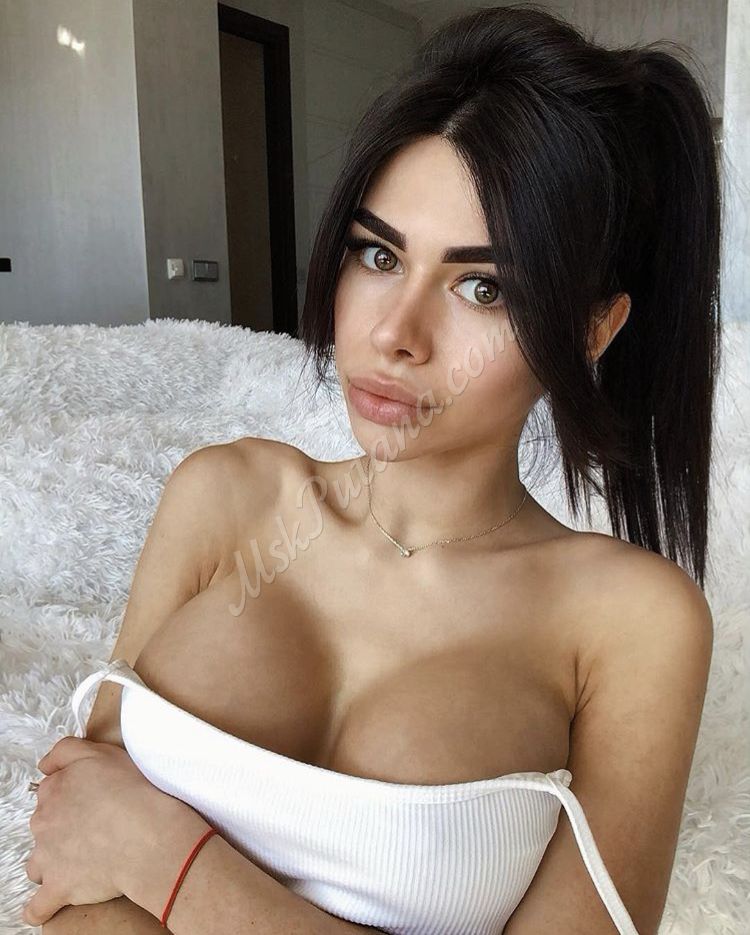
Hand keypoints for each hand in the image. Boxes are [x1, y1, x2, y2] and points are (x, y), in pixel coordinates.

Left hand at [23, 736, 176, 926]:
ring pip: (39, 863)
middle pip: (44, 826)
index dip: (70, 794)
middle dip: (62, 828)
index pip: (49, 791)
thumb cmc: (133, 792)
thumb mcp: (102, 753)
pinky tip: (50, 903)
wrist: (147, 835)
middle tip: (94, 827)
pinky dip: (41, 907)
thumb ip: (67, 751)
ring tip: (81, 861)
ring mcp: (48, 858)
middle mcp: (44, 823)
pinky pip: (38, 906)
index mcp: (54, 791)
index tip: (90, 799)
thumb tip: (44, 765)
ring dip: (52, 863)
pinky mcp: (59, 888)